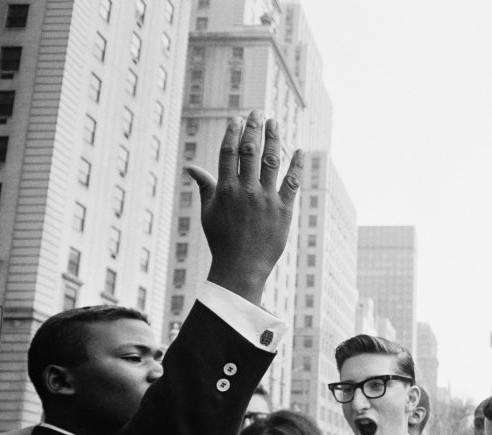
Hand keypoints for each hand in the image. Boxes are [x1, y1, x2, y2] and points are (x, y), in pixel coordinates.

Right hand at [186, 111, 303, 303]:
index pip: (228, 153)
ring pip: (271, 162)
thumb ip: (204, 186)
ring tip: (275, 123)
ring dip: (274, 139)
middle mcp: (246, 191)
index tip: (237, 118)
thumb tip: (191, 167)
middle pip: (250, 152)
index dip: (232, 133)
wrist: (242, 267)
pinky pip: (292, 183)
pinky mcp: (284, 210)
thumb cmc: (222, 241)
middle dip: (254, 129)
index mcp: (225, 190)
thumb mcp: (208, 213)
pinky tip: (300, 151)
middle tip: (258, 112)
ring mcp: (266, 199)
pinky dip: (297, 166)